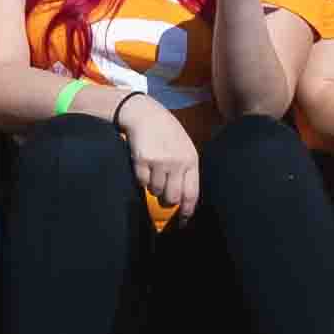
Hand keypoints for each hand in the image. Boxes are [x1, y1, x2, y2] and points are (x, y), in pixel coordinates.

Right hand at [118, 91, 204, 223]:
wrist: (145, 114)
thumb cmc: (166, 132)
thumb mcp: (184, 147)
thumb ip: (186, 169)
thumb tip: (183, 198)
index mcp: (191, 159)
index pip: (192, 192)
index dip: (187, 210)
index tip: (183, 220)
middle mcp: (177, 162)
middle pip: (172, 197)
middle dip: (167, 200)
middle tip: (163, 195)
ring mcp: (159, 161)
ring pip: (156, 191)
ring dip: (153, 187)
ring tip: (154, 171)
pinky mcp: (142, 160)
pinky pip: (142, 182)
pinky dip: (142, 178)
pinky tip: (144, 165)